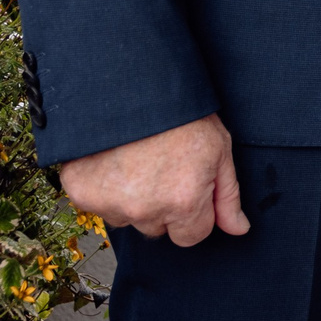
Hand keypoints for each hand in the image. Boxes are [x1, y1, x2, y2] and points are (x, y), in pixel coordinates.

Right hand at [57, 112, 248, 246]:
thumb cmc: (182, 113)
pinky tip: (114, 160)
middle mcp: (145, 211)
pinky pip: (97, 205)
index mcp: (184, 202)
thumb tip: (238, 230)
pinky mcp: (82, 193)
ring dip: (132, 199)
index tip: (188, 186)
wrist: (133, 84)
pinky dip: (104, 187)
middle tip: (162, 167)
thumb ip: (228, 196)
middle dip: (163, 206)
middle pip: (158, 228)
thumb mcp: (219, 149)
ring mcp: (110, 204)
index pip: (191, 236)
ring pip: (127, 218)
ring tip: (138, 160)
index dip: (193, 211)